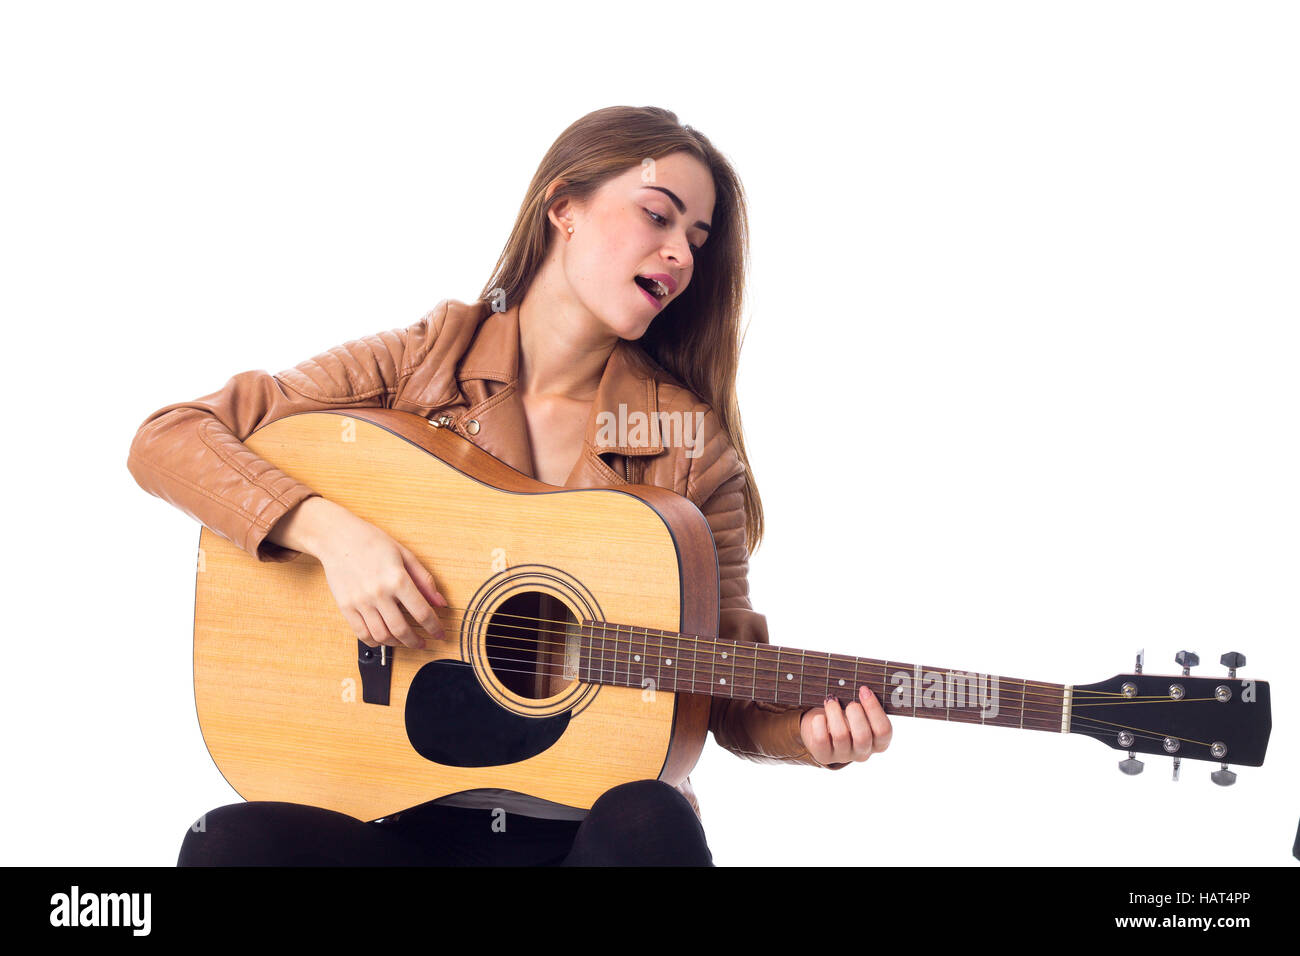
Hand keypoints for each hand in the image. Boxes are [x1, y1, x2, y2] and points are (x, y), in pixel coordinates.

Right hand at [313, 506, 446, 649]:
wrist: (338, 538)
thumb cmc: (373, 543)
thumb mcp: (405, 555)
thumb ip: (425, 581)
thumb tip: (440, 602)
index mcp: (397, 579)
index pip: (422, 612)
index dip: (434, 627)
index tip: (439, 634)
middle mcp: (379, 593)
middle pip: (402, 630)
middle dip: (416, 642)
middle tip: (423, 643)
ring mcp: (360, 602)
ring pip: (382, 636)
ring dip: (397, 644)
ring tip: (405, 641)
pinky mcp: (346, 607)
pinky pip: (362, 634)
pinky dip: (375, 642)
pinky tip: (384, 638)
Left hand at [799, 685, 891, 766]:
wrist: (823, 728)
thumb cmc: (846, 714)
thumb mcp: (861, 709)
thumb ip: (866, 702)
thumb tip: (864, 689)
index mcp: (878, 742)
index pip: (884, 730)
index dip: (874, 709)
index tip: (864, 690)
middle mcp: (863, 752)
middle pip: (863, 737)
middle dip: (855, 714)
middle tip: (849, 702)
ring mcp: (843, 756)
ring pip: (840, 736)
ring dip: (834, 713)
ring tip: (831, 702)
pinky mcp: (824, 755)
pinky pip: (821, 740)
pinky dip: (819, 723)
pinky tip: (820, 716)